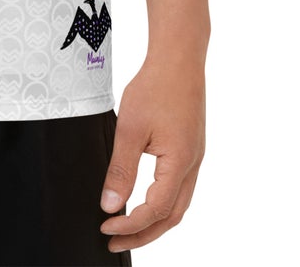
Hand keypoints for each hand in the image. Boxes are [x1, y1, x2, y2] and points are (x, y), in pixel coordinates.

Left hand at [98, 54, 205, 250]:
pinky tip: (144, 201)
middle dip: (143, 234)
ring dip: (154, 222)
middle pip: (171, 217)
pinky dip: (162, 204)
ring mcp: (194, 158)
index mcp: (180, 164)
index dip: (129, 224)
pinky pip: (180, 188)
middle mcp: (193, 166)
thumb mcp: (131, 129)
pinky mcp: (191, 149)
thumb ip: (121, 170)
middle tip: (114, 242)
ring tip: (127, 228)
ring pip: (178, 205)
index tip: (105, 227)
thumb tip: (110, 205)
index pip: (155, 211)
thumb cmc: (156, 86)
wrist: (179, 57)